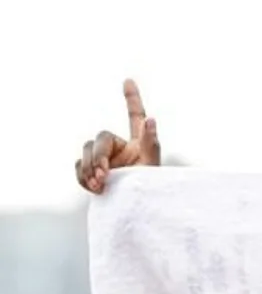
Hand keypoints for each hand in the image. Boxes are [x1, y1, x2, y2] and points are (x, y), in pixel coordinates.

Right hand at [75, 79, 160, 193]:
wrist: (140, 213)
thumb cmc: (150, 191)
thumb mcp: (152, 168)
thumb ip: (150, 143)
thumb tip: (152, 119)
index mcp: (138, 142)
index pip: (134, 116)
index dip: (132, 99)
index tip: (129, 80)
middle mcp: (120, 147)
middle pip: (100, 138)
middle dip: (99, 156)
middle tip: (104, 175)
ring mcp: (103, 160)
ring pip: (85, 151)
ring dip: (88, 167)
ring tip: (99, 184)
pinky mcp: (91, 173)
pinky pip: (78, 167)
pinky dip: (83, 177)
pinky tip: (94, 188)